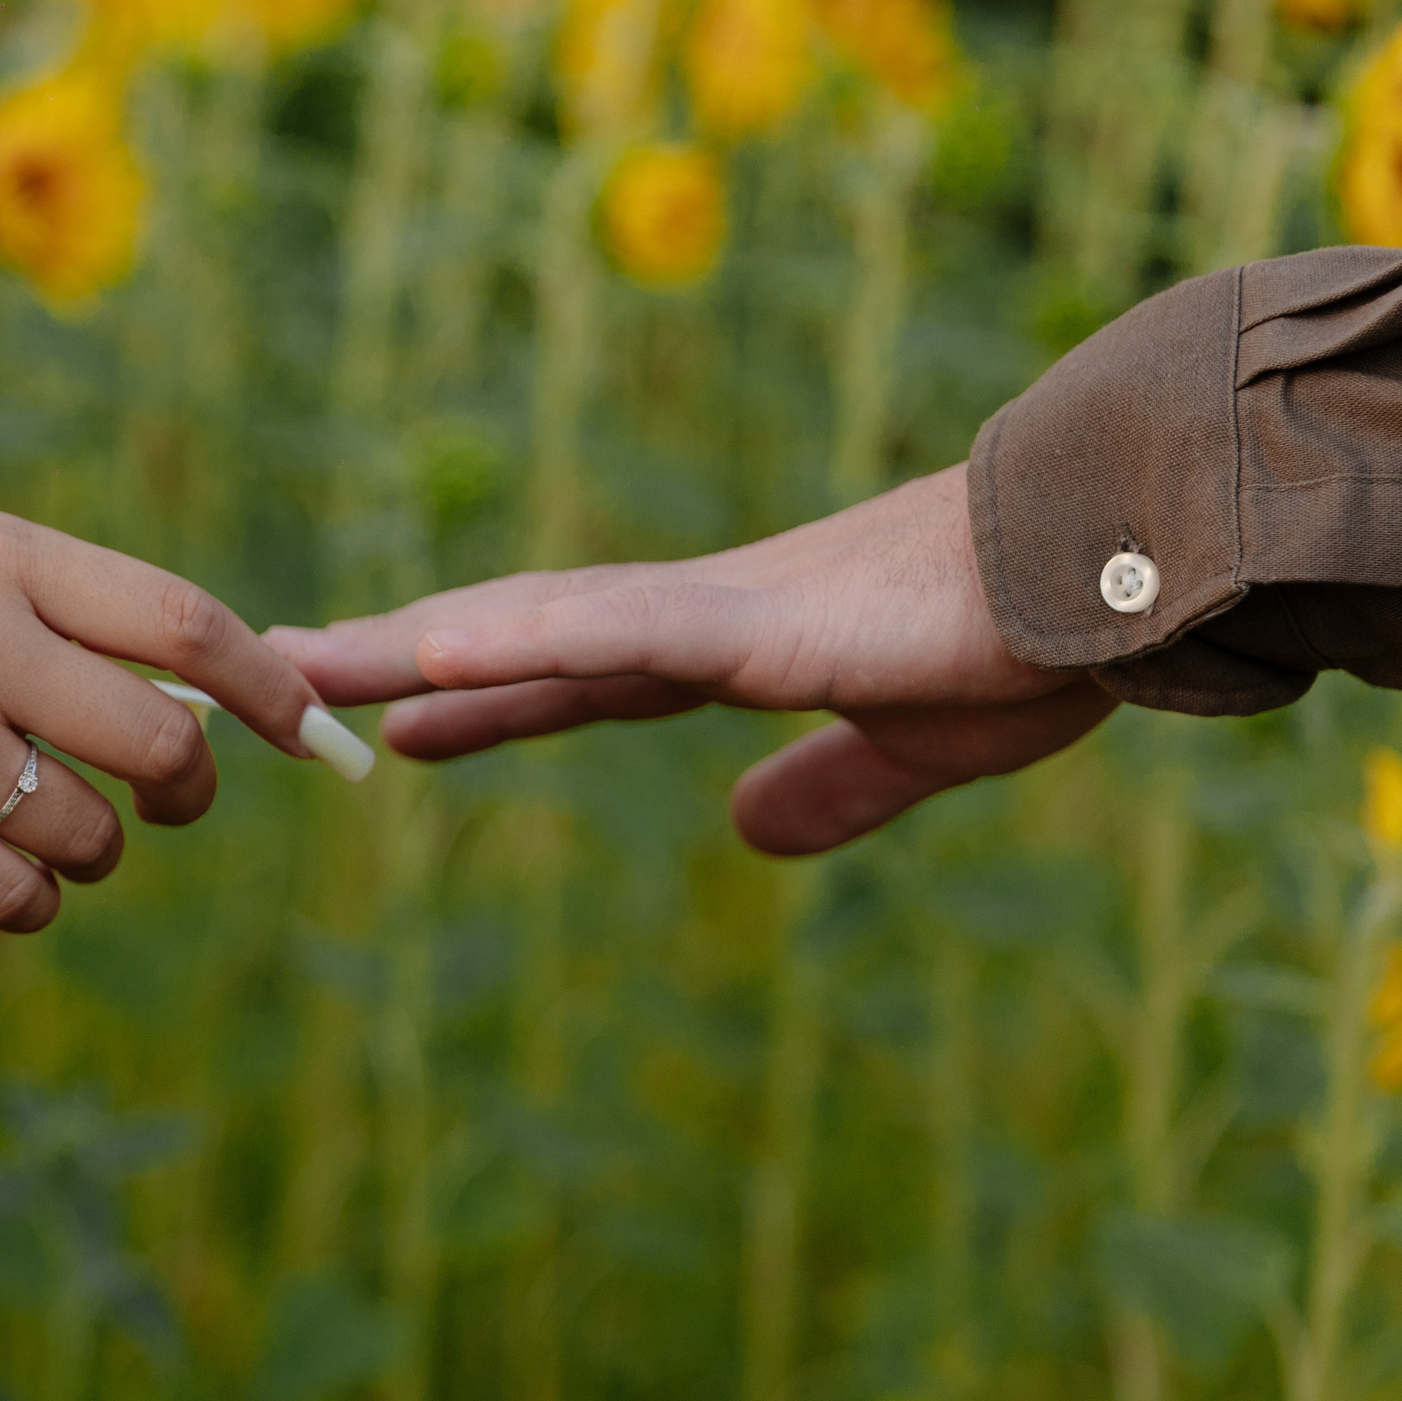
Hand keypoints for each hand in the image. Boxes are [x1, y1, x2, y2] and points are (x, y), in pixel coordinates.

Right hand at [0, 504, 330, 929]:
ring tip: (49, 836)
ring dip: (96, 852)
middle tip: (170, 803)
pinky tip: (3, 880)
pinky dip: (32, 902)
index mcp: (0, 553)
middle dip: (190, 788)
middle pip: (161, 739)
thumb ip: (52, 613)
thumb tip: (198, 704)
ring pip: (90, 832)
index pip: (184, 619)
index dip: (268, 684)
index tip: (309, 727)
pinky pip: (15, 895)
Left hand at [266, 466, 1115, 854]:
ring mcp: (719, 608)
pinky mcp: (756, 619)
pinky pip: (610, 630)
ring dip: (414, 643)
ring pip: (532, 623)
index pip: (576, 679)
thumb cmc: (1034, 638)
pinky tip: (425, 650)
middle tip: (282, 675)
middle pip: (520, 638)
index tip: (390, 723)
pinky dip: (513, 642)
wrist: (1118, 566)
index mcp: (735, 647)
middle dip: (400, 660)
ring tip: (301, 661)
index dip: (481, 703)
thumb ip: (830, 788)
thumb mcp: (913, 746)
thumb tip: (750, 833)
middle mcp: (702, 615)